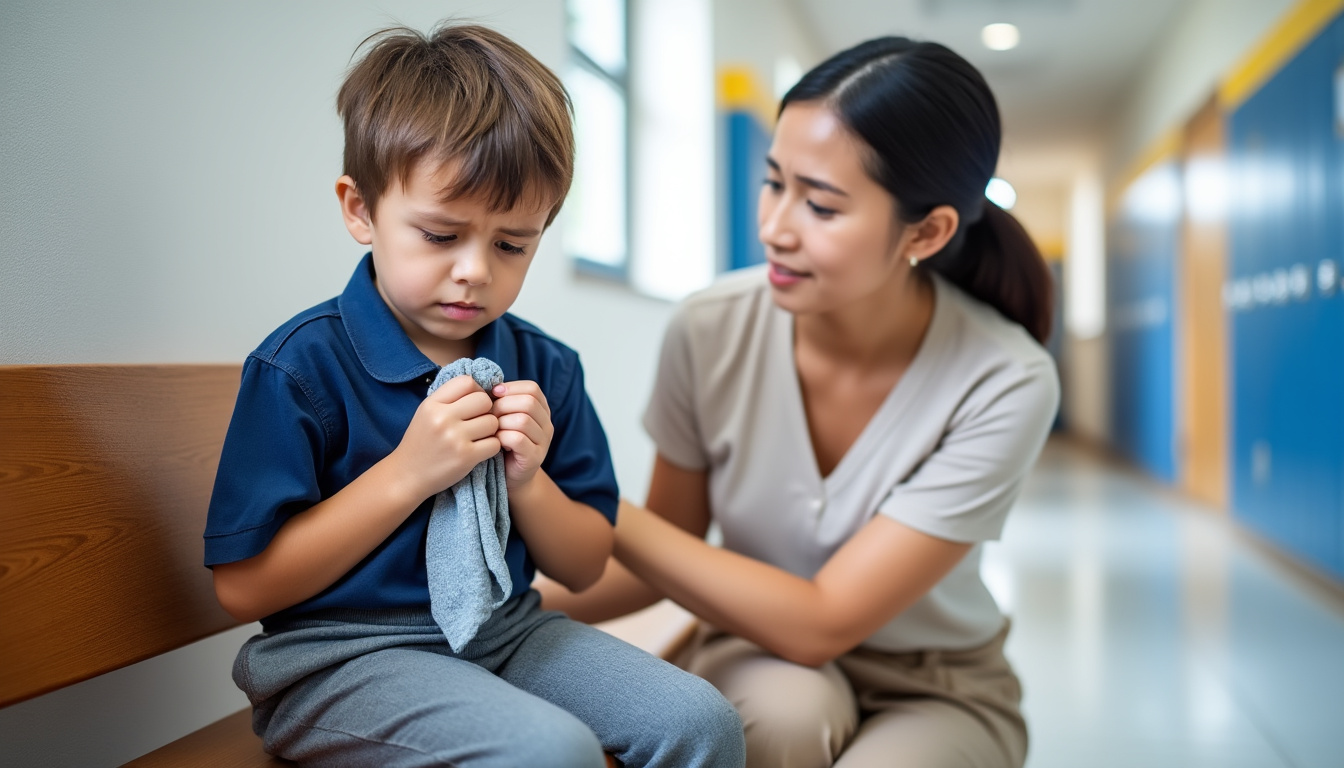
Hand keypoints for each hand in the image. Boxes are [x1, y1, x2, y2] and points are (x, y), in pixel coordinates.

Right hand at [388, 375, 499, 500]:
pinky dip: (491, 447)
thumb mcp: (426, 413)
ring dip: (490, 431)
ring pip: (493, 422)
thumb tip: (480, 387)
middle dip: (486, 411)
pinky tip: (479, 450)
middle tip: (478, 422)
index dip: (476, 391)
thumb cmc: (421, 442)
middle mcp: (443, 418)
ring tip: (478, 437)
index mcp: (432, 404)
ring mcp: (455, 438)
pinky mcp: (465, 456)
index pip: (466, 382)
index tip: (473, 404)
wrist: (407, 475)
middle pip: (484, 401)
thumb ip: (449, 399)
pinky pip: (494, 443)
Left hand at [490, 379, 552, 490]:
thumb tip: (486, 383)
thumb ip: (501, 400)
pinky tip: (495, 442)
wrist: (509, 476)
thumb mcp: (504, 417)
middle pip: (528, 402)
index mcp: (542, 410)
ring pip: (523, 420)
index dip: (511, 388)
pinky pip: (518, 439)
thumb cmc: (502, 443)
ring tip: (491, 430)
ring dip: (501, 423)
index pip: (532, 388)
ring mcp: (544, 442)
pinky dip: (502, 438)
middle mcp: (547, 425)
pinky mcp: (534, 458)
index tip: (493, 395)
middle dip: (503, 406)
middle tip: (489, 416)